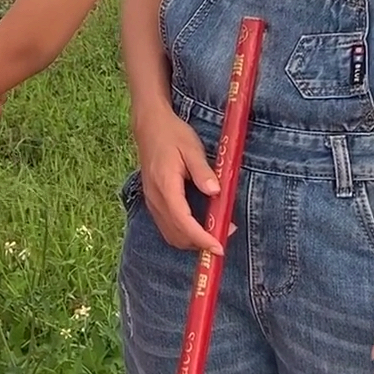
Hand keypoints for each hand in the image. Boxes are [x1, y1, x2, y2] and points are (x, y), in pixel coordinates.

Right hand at [135, 106, 224, 255]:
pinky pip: (166, 226)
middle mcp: (156, 198)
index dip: (202, 238)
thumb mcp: (192, 148)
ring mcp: (152, 201)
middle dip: (199, 242)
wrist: (149, 126)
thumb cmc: (172, 134)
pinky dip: (183, 233)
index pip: (183, 221)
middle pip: (176, 234)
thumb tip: (215, 192)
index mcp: (166, 186)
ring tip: (213, 233)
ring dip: (191, 240)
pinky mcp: (153, 201)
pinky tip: (198, 226)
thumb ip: (202, 171)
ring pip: (170, 234)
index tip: (219, 247)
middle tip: (223, 236)